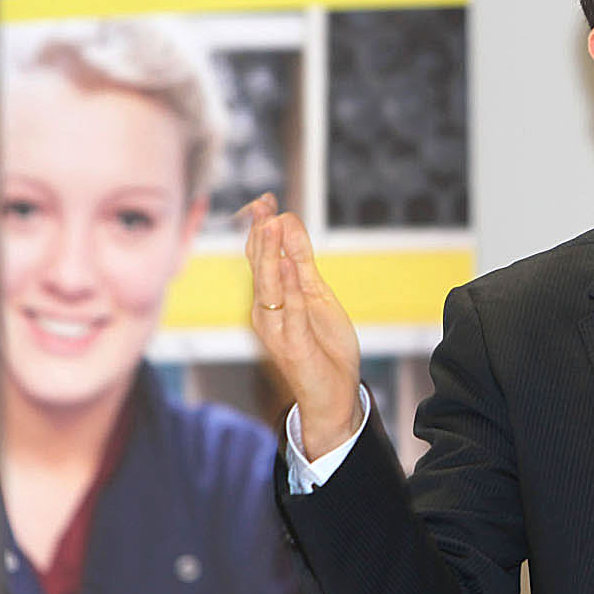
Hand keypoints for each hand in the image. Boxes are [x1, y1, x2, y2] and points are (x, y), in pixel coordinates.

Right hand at [241, 193, 363, 457]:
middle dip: (262, 234)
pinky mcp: (293, 346)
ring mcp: (277, 329)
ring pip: (269, 287)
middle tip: (263, 205)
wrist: (332, 393)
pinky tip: (287, 267)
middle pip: (260, 267)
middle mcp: (266, 312)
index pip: (260, 256)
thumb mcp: (315, 294)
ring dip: (269, 256)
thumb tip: (288, 223)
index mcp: (270, 298)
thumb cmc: (322, 345)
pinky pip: (290, 313)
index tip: (266, 199)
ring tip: (271, 226)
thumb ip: (301, 262)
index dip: (262, 228)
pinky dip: (289, 290)